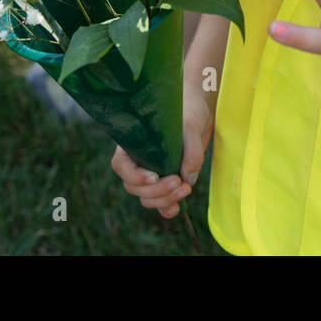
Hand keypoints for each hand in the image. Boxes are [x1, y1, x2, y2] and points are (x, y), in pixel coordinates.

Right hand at [110, 93, 212, 218]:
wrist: (200, 111)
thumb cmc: (187, 112)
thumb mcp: (190, 126)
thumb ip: (191, 151)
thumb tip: (188, 178)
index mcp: (132, 143)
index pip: (121, 165)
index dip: (134, 176)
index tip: (154, 176)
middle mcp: (138, 161)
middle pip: (134, 187)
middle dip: (156, 190)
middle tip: (180, 182)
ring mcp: (151, 173)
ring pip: (146, 197)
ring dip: (165, 199)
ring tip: (187, 188)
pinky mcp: (166, 182)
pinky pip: (160, 203)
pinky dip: (167, 208)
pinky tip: (178, 207)